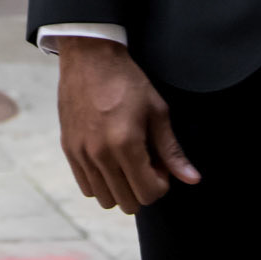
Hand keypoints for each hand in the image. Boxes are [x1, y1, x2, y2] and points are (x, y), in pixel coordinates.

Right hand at [56, 37, 199, 214]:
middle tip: (144, 162)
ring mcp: (81, 153)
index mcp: (125, 144)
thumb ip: (171, 150)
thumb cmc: (126, 79)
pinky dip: (100, 183)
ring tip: (126, 162)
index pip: (148, 194)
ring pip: (105, 199)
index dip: (161, 184)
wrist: (89, 56)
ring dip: (121, 188)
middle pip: (127, 203)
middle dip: (142, 188)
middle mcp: (100, 154)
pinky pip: (86, 187)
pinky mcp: (68, 149)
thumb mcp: (156, 110)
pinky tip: (108, 160)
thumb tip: (192, 179)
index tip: (159, 164)